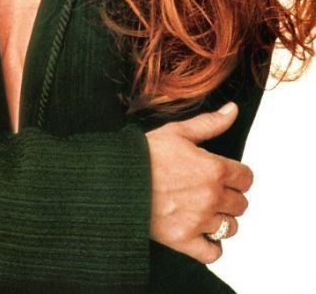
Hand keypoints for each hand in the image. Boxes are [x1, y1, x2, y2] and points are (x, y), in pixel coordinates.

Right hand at [145, 102, 251, 263]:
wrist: (116, 178)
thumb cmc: (144, 154)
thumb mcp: (178, 132)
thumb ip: (210, 123)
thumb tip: (232, 110)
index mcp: (213, 169)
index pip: (246, 178)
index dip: (237, 175)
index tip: (226, 175)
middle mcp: (211, 197)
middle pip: (241, 204)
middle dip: (229, 196)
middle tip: (210, 190)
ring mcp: (199, 221)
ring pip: (231, 227)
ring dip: (221, 219)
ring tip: (203, 210)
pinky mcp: (184, 240)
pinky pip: (213, 252)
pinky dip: (212, 245)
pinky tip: (201, 233)